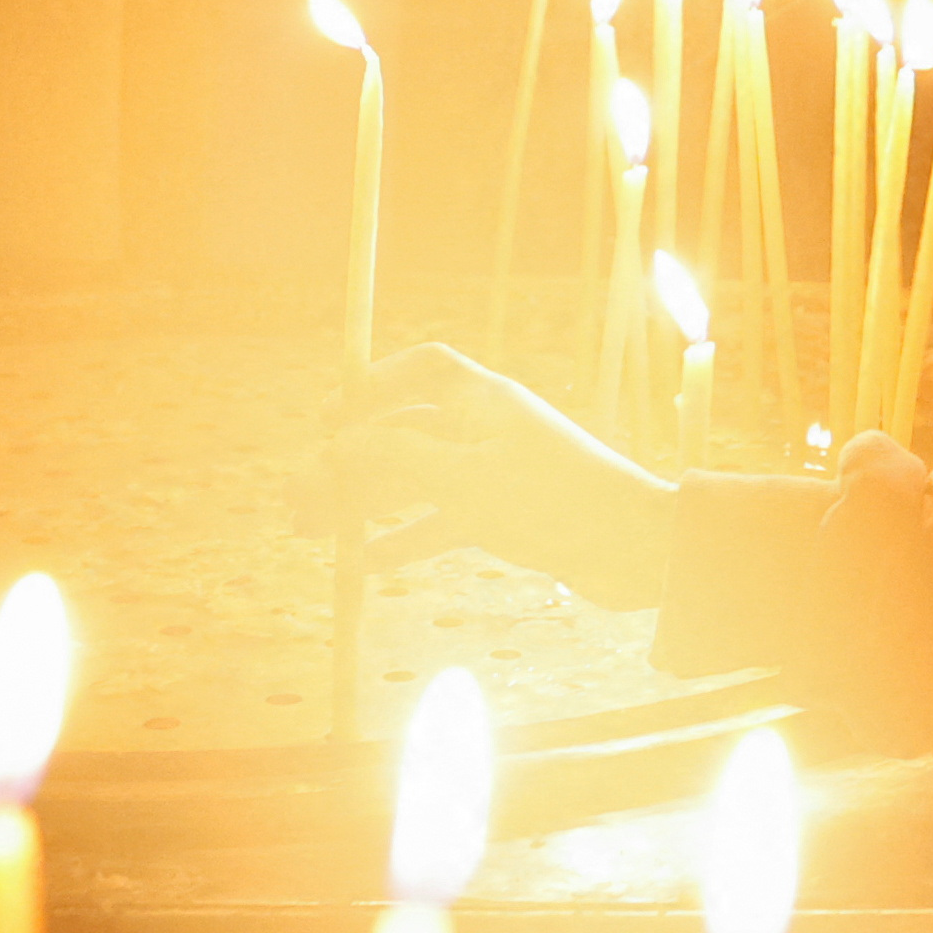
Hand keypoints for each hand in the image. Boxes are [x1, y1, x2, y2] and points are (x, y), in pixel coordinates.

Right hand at [339, 345, 674, 610]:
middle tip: (296, 497)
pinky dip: (405, 537)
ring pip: (415, 480)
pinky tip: (365, 563)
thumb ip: (395, 457)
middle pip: (403, 432)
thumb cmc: (553, 502)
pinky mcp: (506, 515)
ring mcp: (496, 472)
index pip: (421, 369)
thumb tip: (338, 442)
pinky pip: (441, 520)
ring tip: (312, 531)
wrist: (636, 551)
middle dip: (349, 462)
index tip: (329, 418)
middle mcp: (487, 429)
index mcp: (483, 401)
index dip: (373, 386)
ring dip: (366, 502)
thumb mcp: (462, 478)